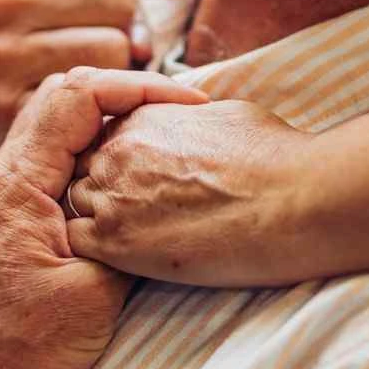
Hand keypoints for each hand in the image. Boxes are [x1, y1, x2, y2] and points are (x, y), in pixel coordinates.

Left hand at [0, 67, 208, 368]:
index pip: (78, 94)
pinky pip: (47, 166)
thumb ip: (129, 241)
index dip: (139, 86)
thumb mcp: (90, 299)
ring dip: (105, 126)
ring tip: (153, 144)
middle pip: (62, 97)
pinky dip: (87, 159)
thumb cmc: (4, 354)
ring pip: (54, 131)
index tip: (189, 104)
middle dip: (124, 93)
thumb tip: (167, 207)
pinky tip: (118, 189)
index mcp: (17, 184)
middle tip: (173, 112)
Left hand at [65, 94, 314, 285]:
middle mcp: (117, 151)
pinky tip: (132, 253)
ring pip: (77, 205)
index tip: (146, 177)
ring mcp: (111, 197)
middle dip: (106, 185)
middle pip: (84, 167)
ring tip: (139, 231)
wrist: (290, 201)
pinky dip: (95, 250)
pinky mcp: (115, 243)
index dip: (123, 158)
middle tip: (140, 207)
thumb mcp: (225, 115)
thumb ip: (187, 122)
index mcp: (143, 116)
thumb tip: (187, 129)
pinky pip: (79, 243)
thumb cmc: (273, 155)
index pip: (103, 133)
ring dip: (101, 216)